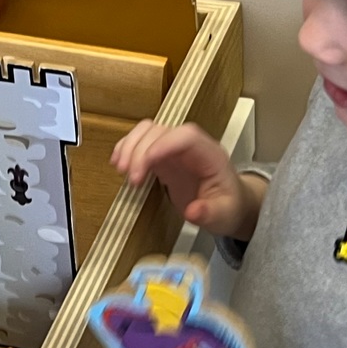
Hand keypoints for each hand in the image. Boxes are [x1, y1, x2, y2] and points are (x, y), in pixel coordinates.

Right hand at [111, 121, 263, 240]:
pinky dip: (126, 148)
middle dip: (141, 151)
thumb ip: (210, 213)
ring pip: (147, 131)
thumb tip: (193, 211)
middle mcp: (191, 145)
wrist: (228, 204)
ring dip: (130, 146)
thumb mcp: (224, 216)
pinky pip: (140, 141)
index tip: (147, 163)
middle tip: (132, 180)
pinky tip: (118, 163)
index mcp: (210, 155)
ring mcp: (174, 147)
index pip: (187, 136)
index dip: (164, 144)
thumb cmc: (227, 207)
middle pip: (161, 131)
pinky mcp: (162, 154)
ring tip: (121, 170)